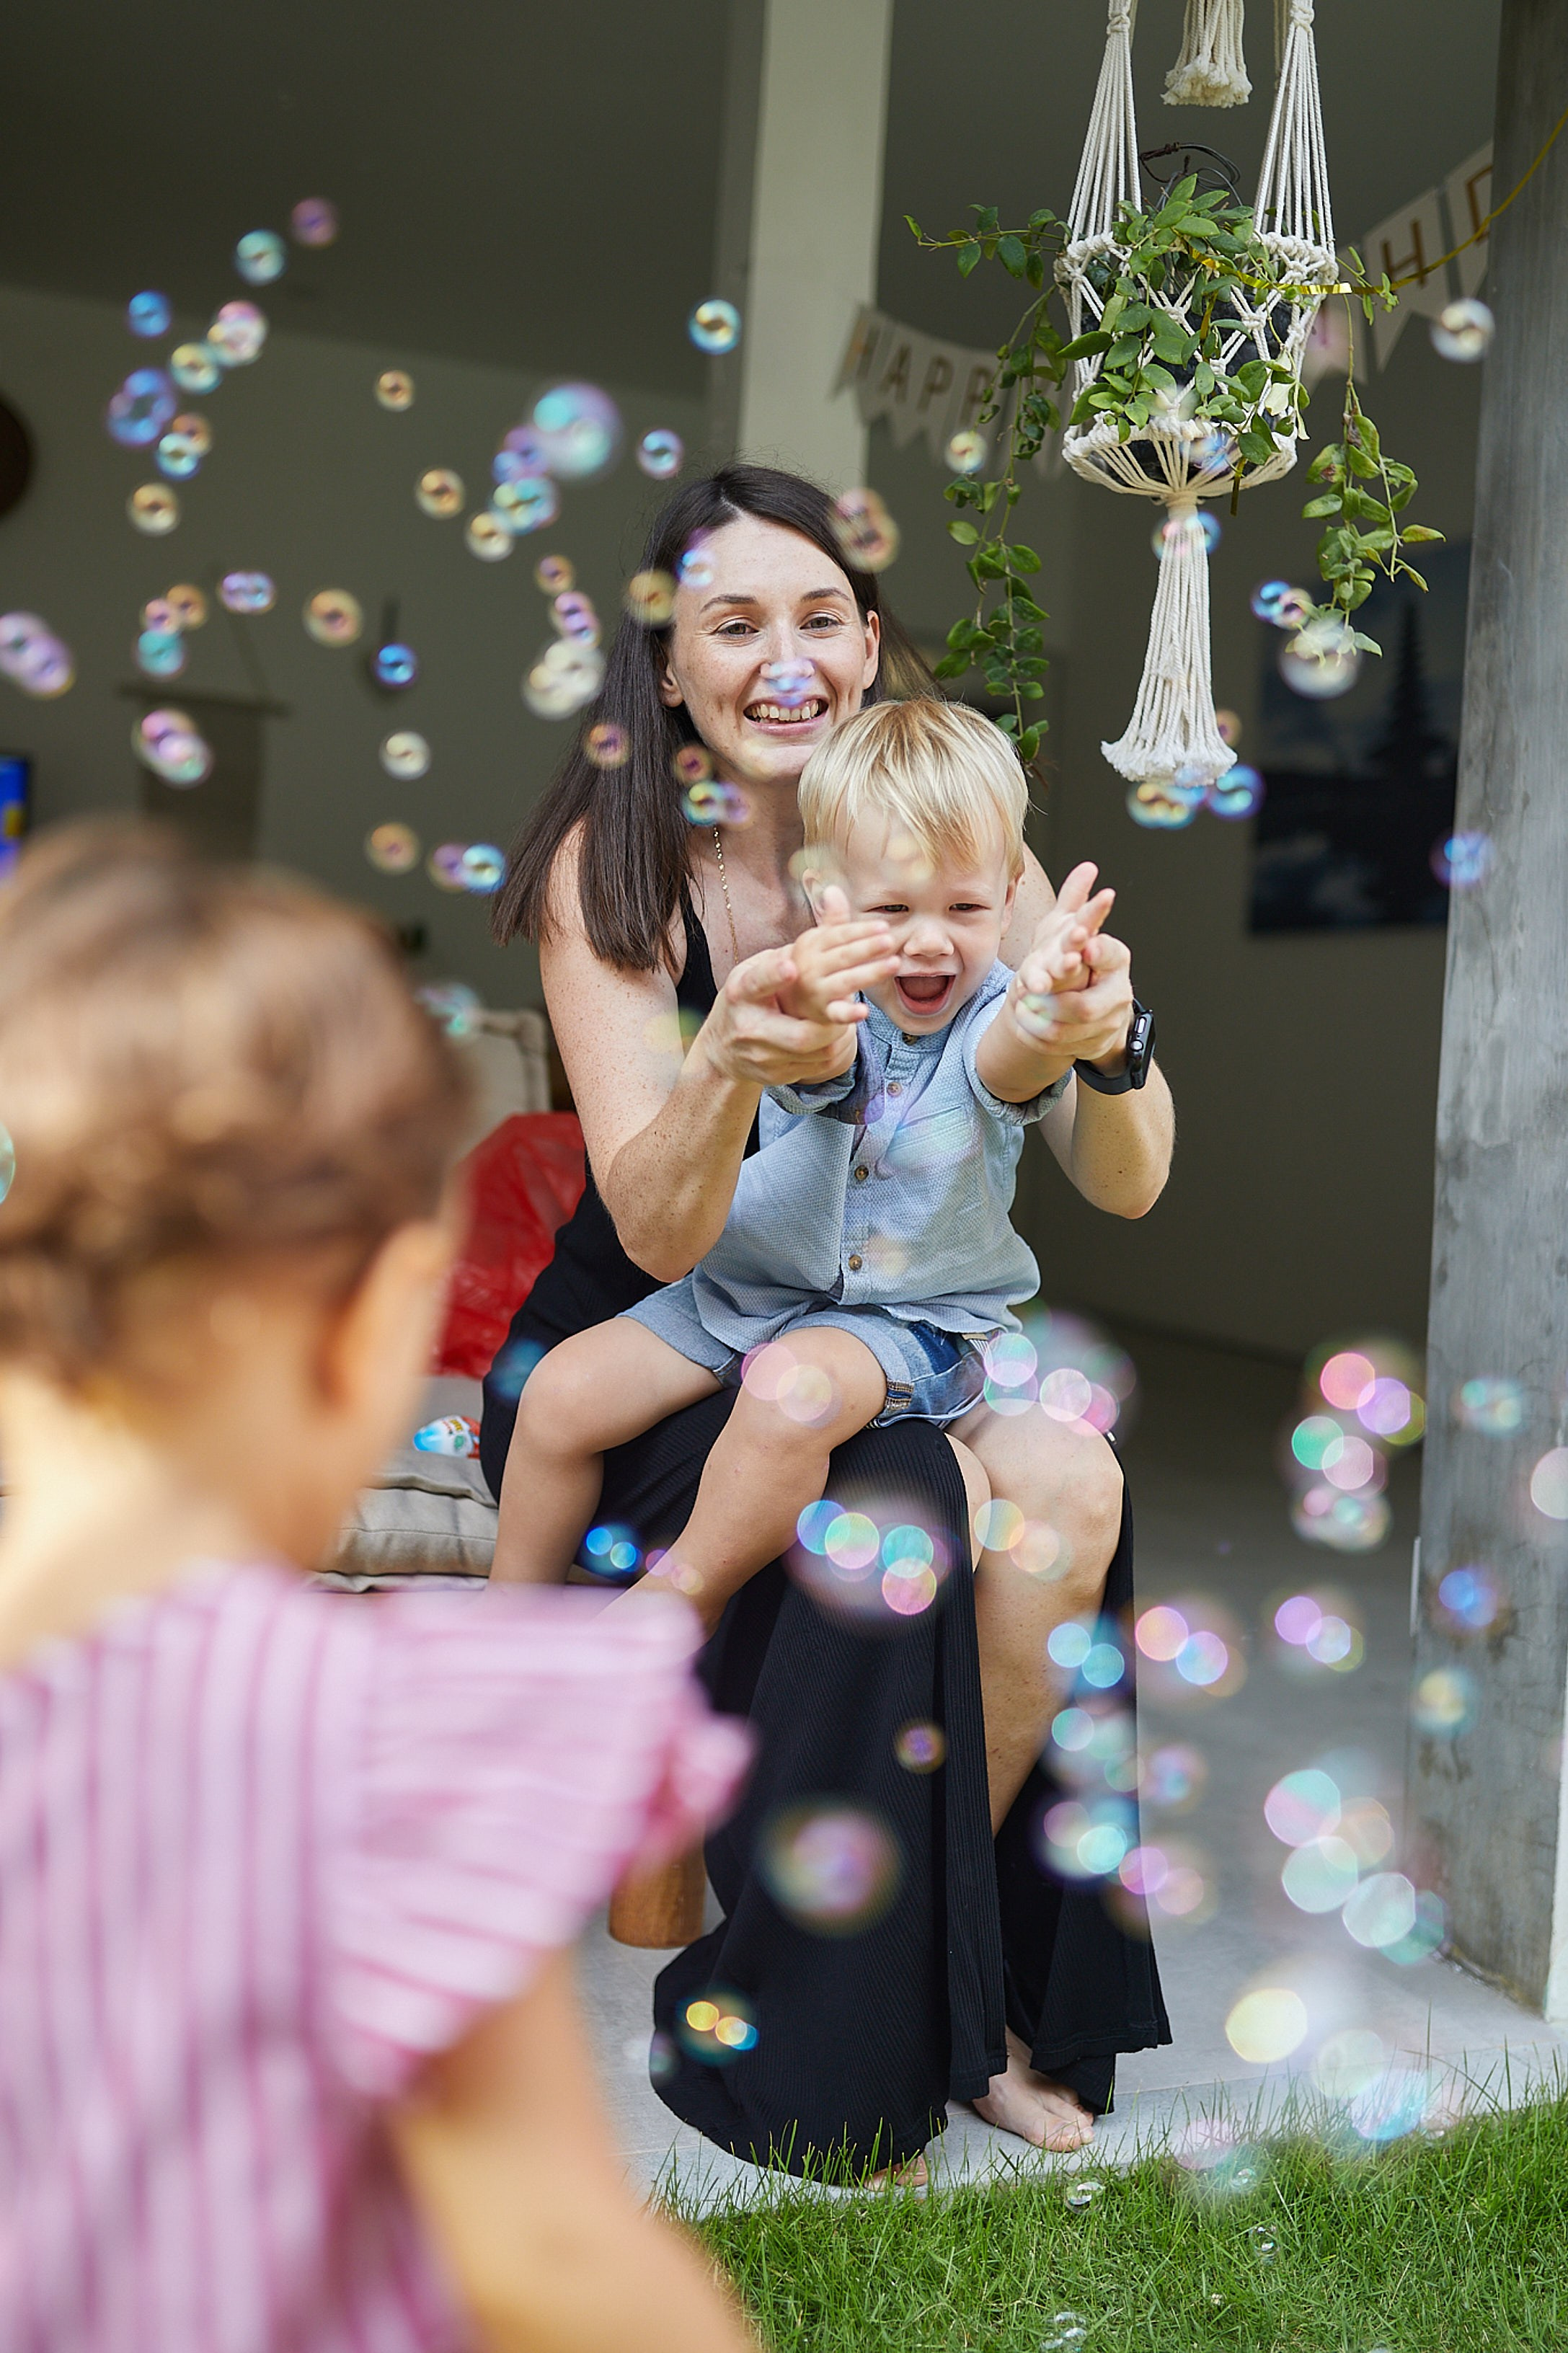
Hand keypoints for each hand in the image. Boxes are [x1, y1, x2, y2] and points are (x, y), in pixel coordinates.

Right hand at [699, 890, 896, 1090]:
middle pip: (800, 1032)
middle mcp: (749, 1026)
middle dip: (838, 1018)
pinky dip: (832, 1049)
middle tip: (865, 1003)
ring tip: (860, 1012)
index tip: (790, 966)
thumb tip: (833, 897)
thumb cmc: (749, 997)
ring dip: (840, 1032)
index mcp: (742, 992)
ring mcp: (760, 1055)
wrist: (722, 1048)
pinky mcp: (773, 1075)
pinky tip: (842, 1033)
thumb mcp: (759, 967)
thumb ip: (792, 947)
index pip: (756, 982)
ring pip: (812, 1051)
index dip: (772, 975)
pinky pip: (813, 1066)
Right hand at [775, 885, 897, 1023]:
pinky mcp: (823, 1013)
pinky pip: (837, 1014)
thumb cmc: (811, 965)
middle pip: (843, 956)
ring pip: (846, 981)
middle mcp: (811, 967)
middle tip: (889, 940)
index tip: (883, 926)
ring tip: (894, 964)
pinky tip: (864, 1011)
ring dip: (870, 972)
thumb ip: (831, 920)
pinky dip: (849, 1014)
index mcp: (811, 945)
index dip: (861, 931)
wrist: (789, 1000)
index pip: (838, 935)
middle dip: (867, 947)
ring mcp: (817, 991)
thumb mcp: (817, 941)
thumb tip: (833, 889)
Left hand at [1011, 863, 1134, 1072]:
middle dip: (1058, 1000)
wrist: (1099, 1010)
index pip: (1110, 955)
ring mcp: (1108, 1021)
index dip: (1097, 952)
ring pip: (1070, 1028)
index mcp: (1115, 960)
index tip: (1084, 947)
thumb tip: (1086, 867)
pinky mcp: (1093, 1043)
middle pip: (1089, 1004)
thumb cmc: (1084, 961)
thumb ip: (1077, 901)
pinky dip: (1039, 1034)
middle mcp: (1117, 992)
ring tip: (1021, 1005)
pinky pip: (1062, 1045)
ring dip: (1042, 1018)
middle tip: (1034, 989)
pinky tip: (1024, 1021)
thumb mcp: (1076, 930)